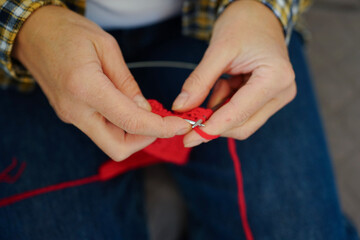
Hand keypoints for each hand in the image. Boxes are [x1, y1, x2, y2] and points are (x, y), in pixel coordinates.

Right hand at [13, 6, 189, 160]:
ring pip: (110, 142)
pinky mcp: (71, 116)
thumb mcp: (106, 47)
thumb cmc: (68, 31)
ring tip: (148, 112)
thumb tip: (145, 109)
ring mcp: (71, 117)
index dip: (161, 128)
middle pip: (118, 148)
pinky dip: (121, 126)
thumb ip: (127, 84)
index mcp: (86, 88)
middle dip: (146, 139)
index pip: (131, 123)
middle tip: (162, 121)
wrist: (33, 33)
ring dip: (134, 134)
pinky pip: (101, 131)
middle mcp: (76, 111)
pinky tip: (129, 108)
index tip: (181, 126)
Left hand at [172, 0, 295, 146]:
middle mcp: (282, 92)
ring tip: (217, 82)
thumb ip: (200, 81)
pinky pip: (241, 112)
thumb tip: (181, 108)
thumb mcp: (218, 50)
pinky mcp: (268, 98)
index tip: (188, 138)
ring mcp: (277, 97)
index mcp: (276, 78)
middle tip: (190, 113)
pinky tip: (224, 83)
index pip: (239, 114)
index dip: (211, 128)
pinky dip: (224, 104)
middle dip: (214, 122)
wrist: (258, 15)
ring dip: (219, 110)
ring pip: (241, 121)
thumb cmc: (243, 24)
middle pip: (243, 125)